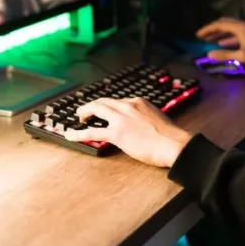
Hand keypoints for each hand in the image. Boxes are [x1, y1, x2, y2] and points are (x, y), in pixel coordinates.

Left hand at [62, 98, 192, 167]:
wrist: (173, 144)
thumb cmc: (170, 136)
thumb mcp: (157, 118)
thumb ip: (145, 117)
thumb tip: (139, 125)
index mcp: (139, 102)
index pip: (119, 102)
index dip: (110, 108)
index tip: (105, 112)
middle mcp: (128, 106)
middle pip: (104, 101)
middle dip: (92, 105)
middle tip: (85, 112)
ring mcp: (121, 118)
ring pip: (96, 110)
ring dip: (84, 112)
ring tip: (78, 118)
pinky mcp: (116, 133)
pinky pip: (92, 131)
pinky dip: (79, 133)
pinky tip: (70, 135)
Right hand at [195, 17, 244, 69]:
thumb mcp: (242, 56)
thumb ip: (224, 55)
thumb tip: (208, 54)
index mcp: (240, 27)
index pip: (220, 25)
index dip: (207, 29)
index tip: (197, 35)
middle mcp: (243, 25)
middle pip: (224, 23)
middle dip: (212, 29)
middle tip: (202, 36)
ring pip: (229, 28)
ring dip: (219, 34)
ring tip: (208, 40)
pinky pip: (235, 34)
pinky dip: (226, 38)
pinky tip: (221, 44)